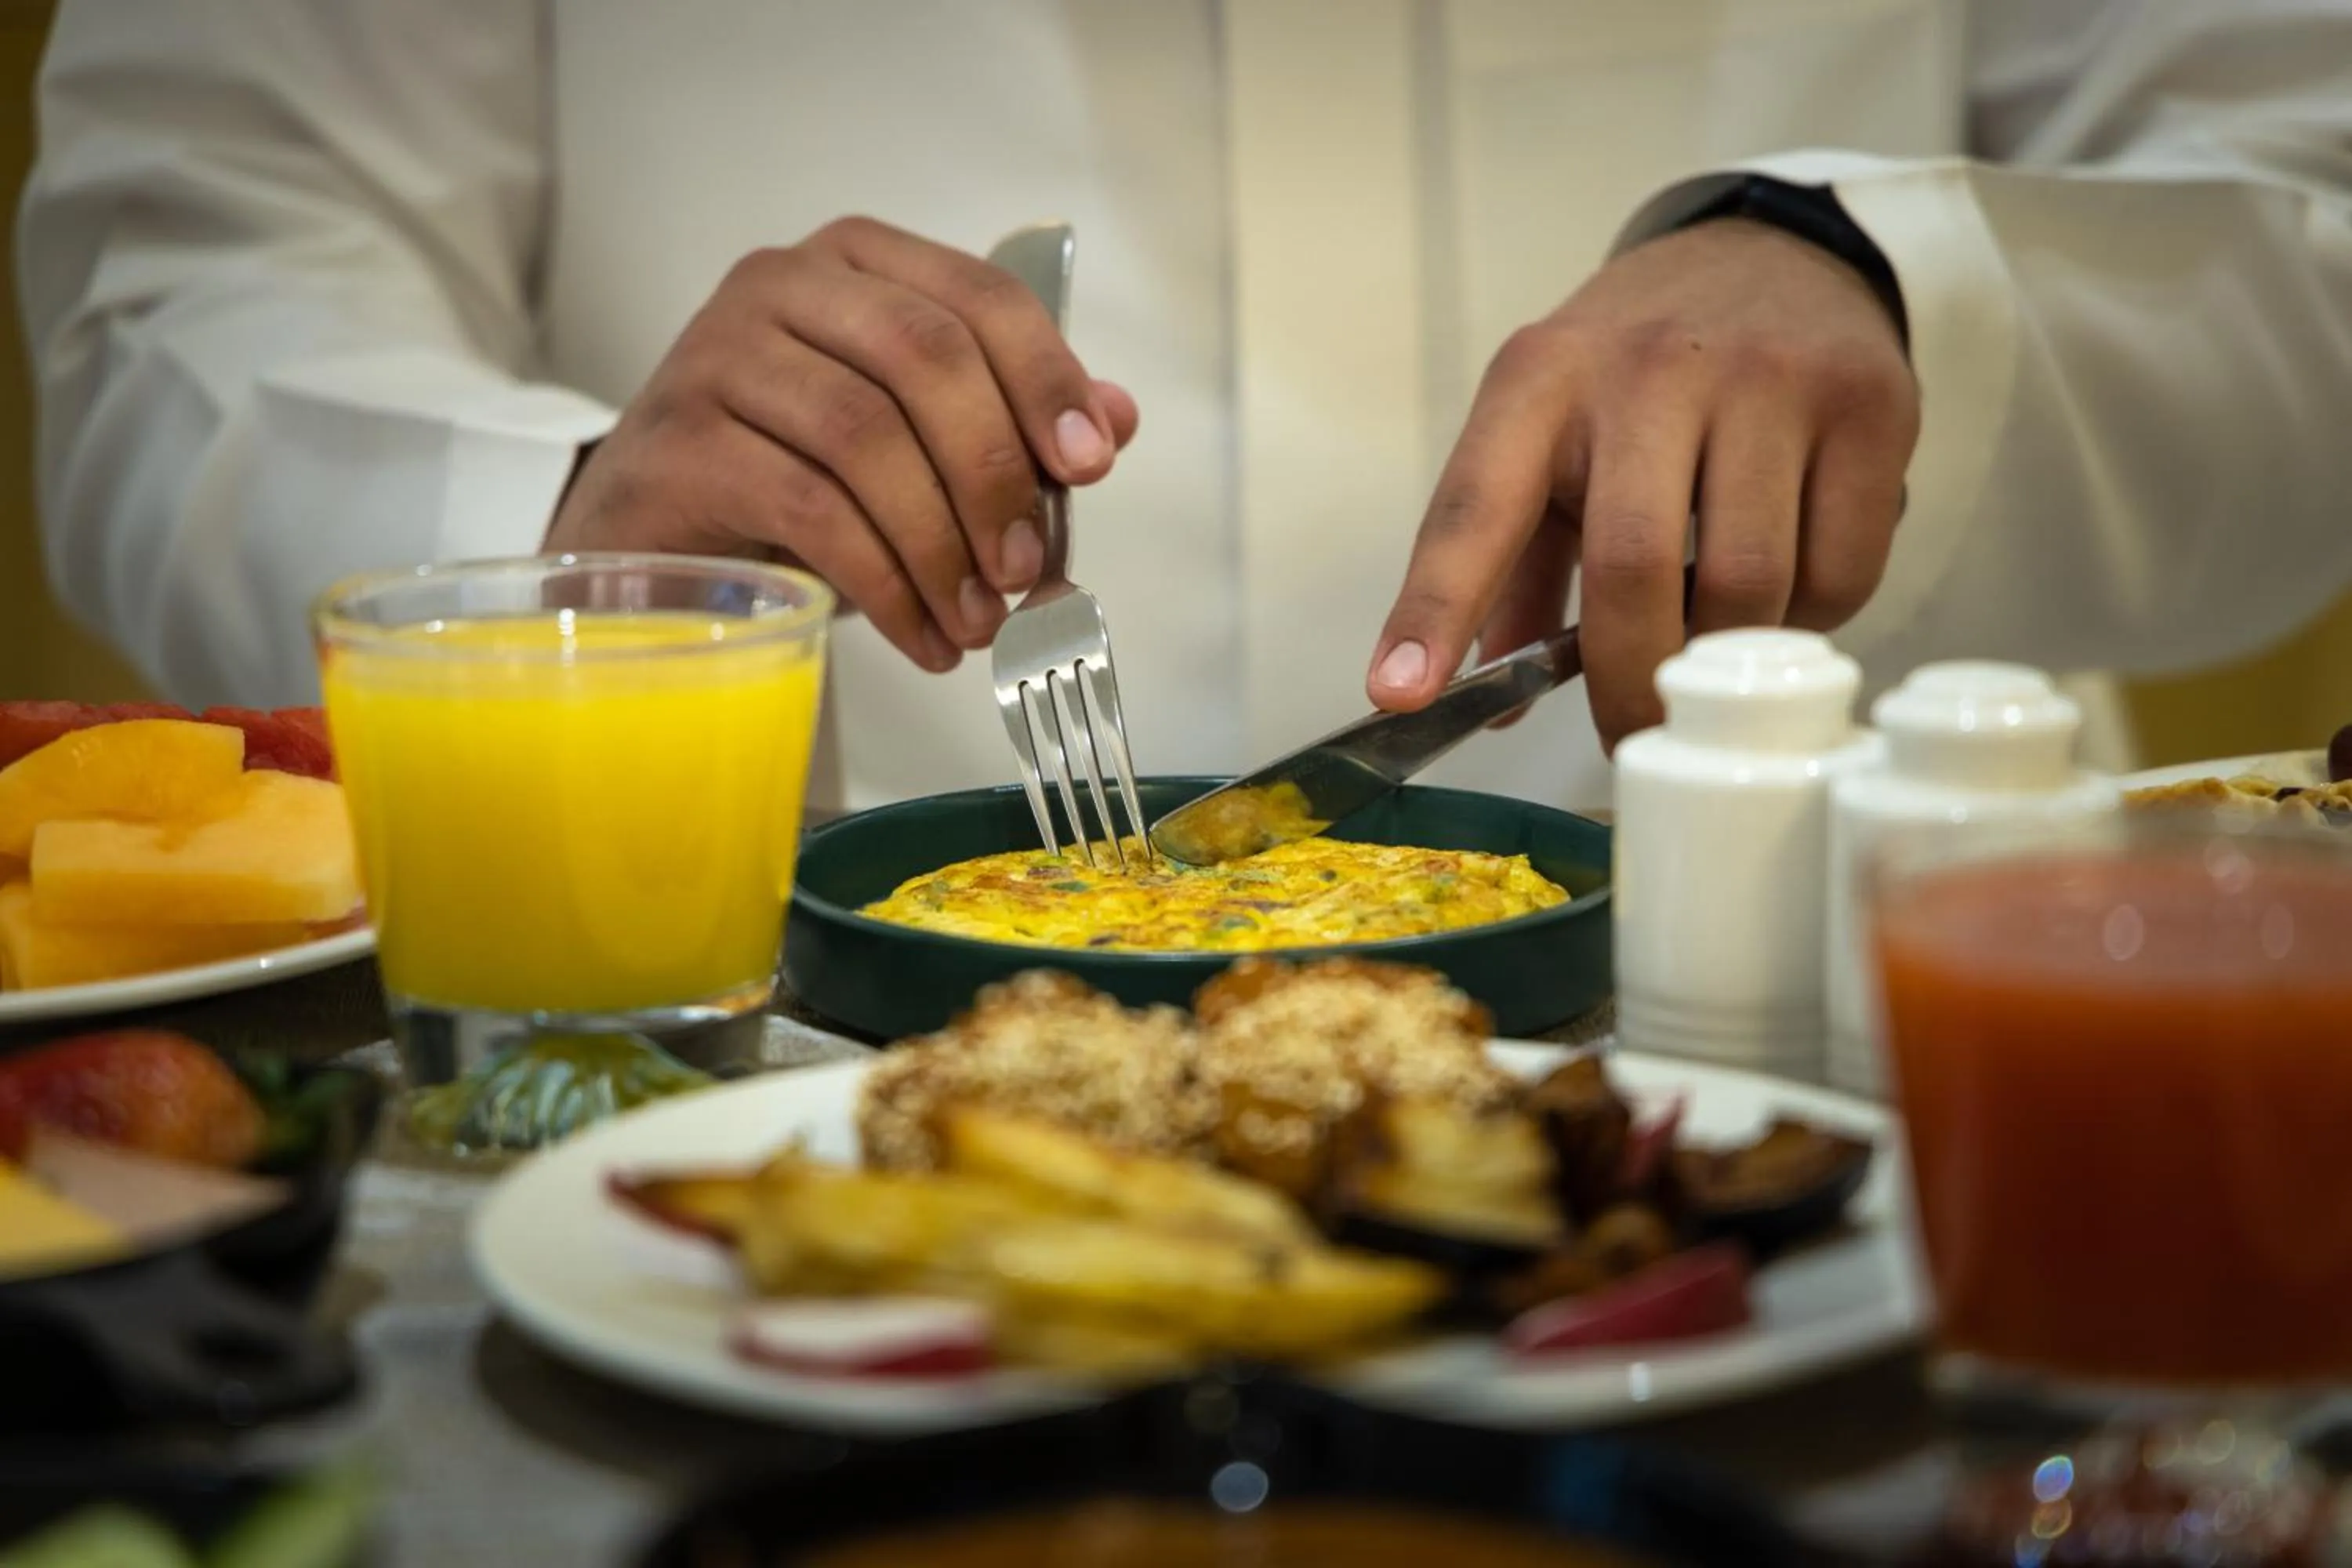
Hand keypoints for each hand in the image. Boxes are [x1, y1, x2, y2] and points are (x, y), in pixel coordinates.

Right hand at [545, 217, 1139, 671]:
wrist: (651, 534)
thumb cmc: (797, 479)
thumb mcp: (916, 443)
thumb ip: (1012, 420)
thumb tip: (1115, 420)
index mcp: (858, 262)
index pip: (977, 296)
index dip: (1047, 379)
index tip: (1090, 467)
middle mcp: (781, 284)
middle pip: (924, 356)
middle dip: (994, 474)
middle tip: (1027, 572)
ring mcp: (718, 355)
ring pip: (865, 437)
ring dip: (942, 545)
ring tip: (976, 622)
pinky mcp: (681, 441)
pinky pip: (809, 509)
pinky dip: (884, 584)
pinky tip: (921, 635)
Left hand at [1367, 217, 1917, 746]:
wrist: (1777, 251)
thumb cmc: (1641, 371)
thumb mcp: (1551, 432)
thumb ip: (1511, 563)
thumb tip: (1488, 699)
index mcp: (1543, 380)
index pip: (1475, 506)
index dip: (1435, 610)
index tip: (1400, 694)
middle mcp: (1650, 368)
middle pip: (1630, 570)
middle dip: (1626, 681)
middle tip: (1629, 735)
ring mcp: (1768, 380)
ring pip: (1747, 585)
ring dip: (1725, 654)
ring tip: (1713, 645)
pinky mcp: (1867, 406)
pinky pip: (1839, 572)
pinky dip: (1810, 617)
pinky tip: (1788, 591)